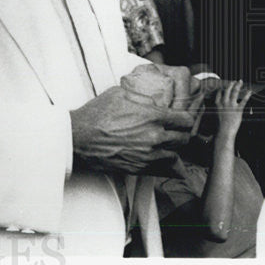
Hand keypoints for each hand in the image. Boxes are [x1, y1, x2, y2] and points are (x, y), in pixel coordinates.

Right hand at [70, 86, 194, 175]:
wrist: (79, 138)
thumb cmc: (96, 114)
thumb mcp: (120, 94)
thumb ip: (143, 96)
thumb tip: (155, 99)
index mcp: (152, 116)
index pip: (185, 120)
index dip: (185, 118)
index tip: (180, 119)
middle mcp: (155, 137)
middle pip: (184, 139)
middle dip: (181, 134)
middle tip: (175, 131)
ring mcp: (149, 155)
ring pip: (177, 155)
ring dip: (174, 149)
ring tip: (168, 145)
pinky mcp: (141, 168)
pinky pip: (166, 170)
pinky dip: (169, 166)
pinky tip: (167, 162)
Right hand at [215, 79, 249, 141]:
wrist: (224, 131)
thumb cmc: (218, 126)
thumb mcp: (214, 116)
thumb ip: (217, 110)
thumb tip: (217, 109)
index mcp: (217, 104)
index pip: (219, 93)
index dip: (222, 89)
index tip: (225, 86)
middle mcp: (223, 102)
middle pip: (227, 90)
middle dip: (231, 84)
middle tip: (234, 81)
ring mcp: (231, 105)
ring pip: (234, 92)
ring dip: (237, 86)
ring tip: (240, 82)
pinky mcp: (238, 109)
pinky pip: (243, 101)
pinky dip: (247, 95)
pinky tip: (249, 91)